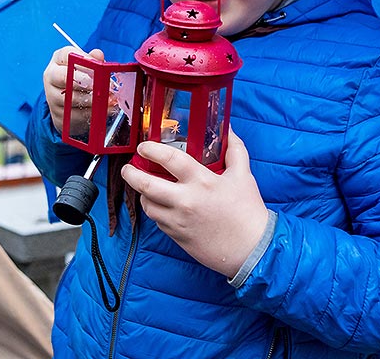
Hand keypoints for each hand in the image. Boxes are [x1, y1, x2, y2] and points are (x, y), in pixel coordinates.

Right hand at [43, 46, 103, 133]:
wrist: (67, 104)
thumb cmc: (78, 79)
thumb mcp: (85, 65)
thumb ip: (93, 59)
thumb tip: (98, 55)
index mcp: (58, 60)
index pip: (68, 55)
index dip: (86, 61)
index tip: (101, 67)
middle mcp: (51, 77)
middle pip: (66, 77)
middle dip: (89, 81)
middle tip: (106, 85)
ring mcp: (52, 97)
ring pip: (72, 98)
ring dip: (94, 99)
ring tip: (109, 98)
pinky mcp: (59, 115)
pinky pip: (77, 114)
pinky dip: (93, 112)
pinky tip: (105, 109)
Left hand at [121, 127, 268, 277]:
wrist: (251, 249)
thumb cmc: (248, 212)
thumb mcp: (244, 175)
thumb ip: (234, 149)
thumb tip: (228, 130)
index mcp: (202, 182)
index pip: (169, 160)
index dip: (152, 150)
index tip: (144, 146)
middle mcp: (185, 201)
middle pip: (146, 184)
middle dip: (131, 174)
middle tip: (128, 168)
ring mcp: (178, 221)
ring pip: (148, 205)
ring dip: (142, 194)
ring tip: (145, 186)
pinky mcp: (177, 237)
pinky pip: (157, 221)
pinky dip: (156, 210)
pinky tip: (161, 204)